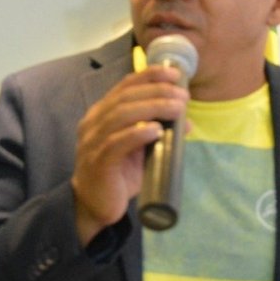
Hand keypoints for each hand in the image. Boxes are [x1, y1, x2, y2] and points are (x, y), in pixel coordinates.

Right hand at [71, 65, 187, 245]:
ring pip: (121, 116)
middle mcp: (93, 123)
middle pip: (125, 98)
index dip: (149, 76)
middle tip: (182, 96)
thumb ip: (158, 132)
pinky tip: (155, 130)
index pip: (125, 87)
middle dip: (156, 92)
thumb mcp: (141, 149)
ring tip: (176, 109)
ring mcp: (93, 142)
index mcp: (102, 113)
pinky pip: (116, 144)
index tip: (174, 74)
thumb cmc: (118, 173)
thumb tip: (187, 121)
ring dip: (152, 108)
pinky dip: (137, 134)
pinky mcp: (98, 163)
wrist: (96, 206)